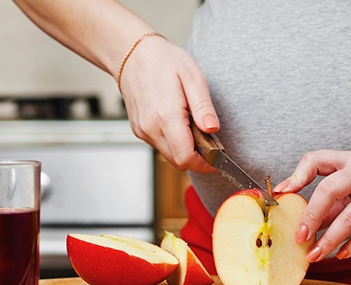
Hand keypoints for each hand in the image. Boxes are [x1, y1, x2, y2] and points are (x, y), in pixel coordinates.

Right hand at [119, 36, 218, 171]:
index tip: (218, 160)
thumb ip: (203, 107)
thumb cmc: (163, 61)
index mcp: (166, 116)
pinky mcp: (139, 130)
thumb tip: (213, 129)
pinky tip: (180, 125)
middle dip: (198, 159)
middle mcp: (150, 127)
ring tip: (194, 128)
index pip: (186, 157)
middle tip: (211, 144)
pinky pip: (160, 146)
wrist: (132, 54)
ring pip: (170, 156)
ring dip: (186, 151)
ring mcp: (142, 130)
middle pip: (179, 161)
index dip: (205, 164)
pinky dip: (174, 143)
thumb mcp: (192, 77)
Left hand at [273, 150, 350, 261]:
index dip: (299, 180)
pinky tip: (341, 254)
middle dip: (312, 217)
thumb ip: (318, 185)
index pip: (318, 163)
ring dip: (331, 240)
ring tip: (316, 254)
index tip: (285, 201)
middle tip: (300, 238)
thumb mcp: (347, 176)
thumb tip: (284, 196)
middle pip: (331, 191)